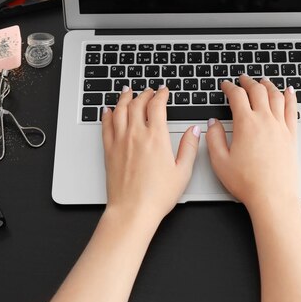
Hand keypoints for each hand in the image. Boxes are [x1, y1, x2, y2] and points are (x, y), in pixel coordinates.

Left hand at [101, 86, 199, 223]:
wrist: (132, 210)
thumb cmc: (157, 196)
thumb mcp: (183, 172)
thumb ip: (189, 147)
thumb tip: (194, 131)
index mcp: (156, 137)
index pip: (157, 106)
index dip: (161, 95)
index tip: (164, 91)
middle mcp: (136, 135)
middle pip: (137, 104)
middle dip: (144, 94)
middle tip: (149, 91)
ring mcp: (120, 141)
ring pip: (120, 110)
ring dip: (124, 98)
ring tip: (128, 91)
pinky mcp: (109, 151)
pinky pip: (106, 125)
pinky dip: (108, 114)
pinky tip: (109, 110)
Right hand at [205, 75, 299, 211]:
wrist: (273, 197)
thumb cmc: (247, 182)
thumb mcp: (220, 161)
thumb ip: (213, 138)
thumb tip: (212, 123)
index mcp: (246, 124)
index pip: (237, 96)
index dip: (229, 87)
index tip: (225, 85)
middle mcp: (265, 121)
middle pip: (258, 90)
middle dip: (248, 81)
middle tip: (242, 79)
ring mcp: (281, 127)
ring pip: (276, 96)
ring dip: (268, 85)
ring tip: (263, 80)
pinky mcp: (291, 136)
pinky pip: (292, 109)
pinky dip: (290, 97)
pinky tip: (289, 91)